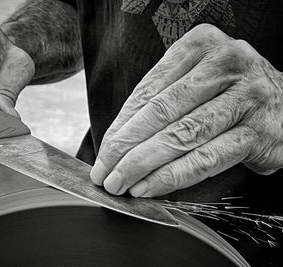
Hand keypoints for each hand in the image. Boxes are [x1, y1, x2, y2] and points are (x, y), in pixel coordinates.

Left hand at [90, 24, 282, 197]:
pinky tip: (150, 186)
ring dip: (144, 165)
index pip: (148, 91)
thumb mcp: (194, 80)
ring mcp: (245, 97)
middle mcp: (225, 64)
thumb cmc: (228, 92)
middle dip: (125, 148)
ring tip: (121, 183)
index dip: (121, 126)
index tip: (104, 151)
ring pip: (181, 136)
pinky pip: (206, 159)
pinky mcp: (258, 132)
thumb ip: (161, 99)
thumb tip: (119, 138)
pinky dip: (173, 176)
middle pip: (161, 112)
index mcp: (200, 45)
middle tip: (105, 173)